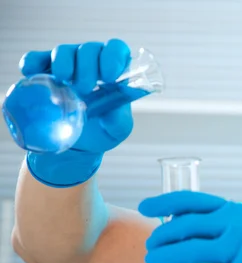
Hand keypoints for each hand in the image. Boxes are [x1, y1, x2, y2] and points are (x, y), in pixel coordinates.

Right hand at [21, 39, 133, 186]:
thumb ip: (119, 116)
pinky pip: (35, 59)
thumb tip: (114, 107)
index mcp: (114, 70)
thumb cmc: (103, 129)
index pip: (117, 49)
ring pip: (63, 50)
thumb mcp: (117, 127)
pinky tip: (31, 72)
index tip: (108, 76)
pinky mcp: (44, 71)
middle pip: (89, 49)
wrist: (79, 143)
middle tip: (85, 88)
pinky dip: (32, 63)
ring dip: (63, 63)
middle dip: (87, 66)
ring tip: (64, 81)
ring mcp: (67, 64)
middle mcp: (91, 62)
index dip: (113, 57)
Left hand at [139, 191, 241, 262]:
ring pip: (193, 251)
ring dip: (167, 256)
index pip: (194, 201)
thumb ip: (222, 225)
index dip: (164, 202)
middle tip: (149, 245)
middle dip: (162, 235)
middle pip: (188, 226)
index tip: (144, 207)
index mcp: (238, 211)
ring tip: (153, 262)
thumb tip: (182, 224)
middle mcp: (239, 225)